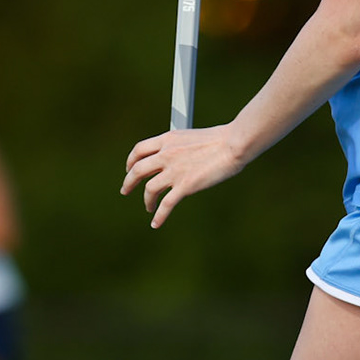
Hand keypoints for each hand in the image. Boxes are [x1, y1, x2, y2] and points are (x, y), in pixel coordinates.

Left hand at [121, 125, 246, 227]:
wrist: (233, 144)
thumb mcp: (191, 136)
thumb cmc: (220, 140)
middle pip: (137, 170)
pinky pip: (166, 205)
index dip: (130, 161)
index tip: (130, 169)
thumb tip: (177, 157)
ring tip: (149, 207)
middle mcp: (166, 153)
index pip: (139, 150)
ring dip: (147, 200)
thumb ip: (179, 147)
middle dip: (129, 182)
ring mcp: (174, 170)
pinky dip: (159, 216)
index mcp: (167, 139)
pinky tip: (156, 223)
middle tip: (126, 190)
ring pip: (149, 189)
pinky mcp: (185, 186)